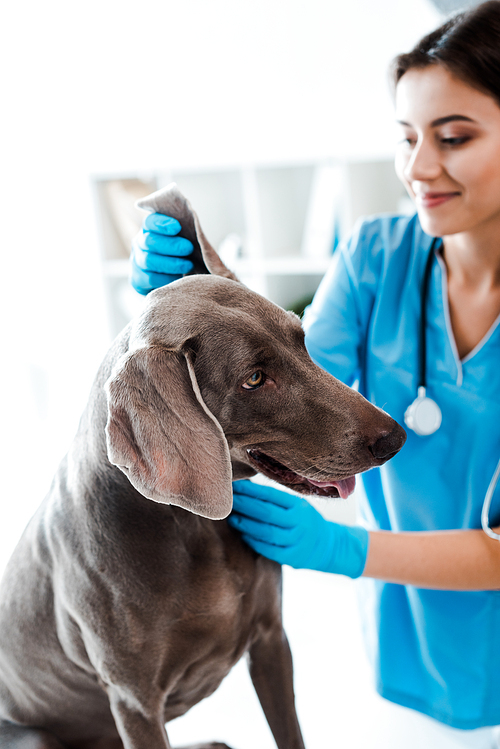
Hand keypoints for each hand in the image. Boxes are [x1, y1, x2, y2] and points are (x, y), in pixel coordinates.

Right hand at [131, 213, 194, 294]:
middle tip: (189, 248)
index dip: (162, 223)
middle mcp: (139, 244)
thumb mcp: (181, 240)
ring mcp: (136, 262)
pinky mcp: (138, 280)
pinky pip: (150, 279)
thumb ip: (184, 233)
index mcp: (149, 229)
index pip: (150, 222)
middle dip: (171, 245)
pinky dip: (167, 278)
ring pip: (149, 261)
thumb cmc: (179, 254)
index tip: (177, 227)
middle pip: (149, 241)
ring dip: (171, 263)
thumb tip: (196, 230)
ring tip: (188, 265)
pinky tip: (179, 278)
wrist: (168, 276)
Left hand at [228, 480, 368, 577]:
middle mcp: (300, 522)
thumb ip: (277, 500)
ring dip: (246, 525)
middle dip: (244, 505)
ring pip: (266, 532)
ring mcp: (297, 541)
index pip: (271, 495)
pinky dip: (254, 541)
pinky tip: (243, 535)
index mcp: (299, 505)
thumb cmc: (305, 521)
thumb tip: (245, 489)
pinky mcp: (293, 558)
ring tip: (232, 519)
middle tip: (228, 501)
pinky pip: (269, 549)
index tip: (234, 486)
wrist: (329, 546)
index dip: (251, 490)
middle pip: (267, 512)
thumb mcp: (299, 506)